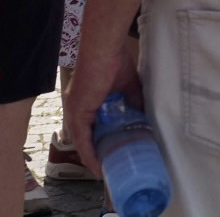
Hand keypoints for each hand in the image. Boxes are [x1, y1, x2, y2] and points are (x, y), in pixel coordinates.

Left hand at [67, 38, 142, 174]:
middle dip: (96, 152)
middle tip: (110, 165)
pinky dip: (89, 153)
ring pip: (82, 141)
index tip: (111, 152)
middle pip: (85, 137)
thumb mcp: (127, 85)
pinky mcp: (77, 113)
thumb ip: (133, 100)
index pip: (91, 126)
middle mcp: (77, 108)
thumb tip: (144, 114)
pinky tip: (97, 164)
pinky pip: (82, 140)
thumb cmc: (115, 61)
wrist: (104, 49)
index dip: (99, 141)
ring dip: (92, 157)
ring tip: (104, 171)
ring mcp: (75, 111)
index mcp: (87, 101)